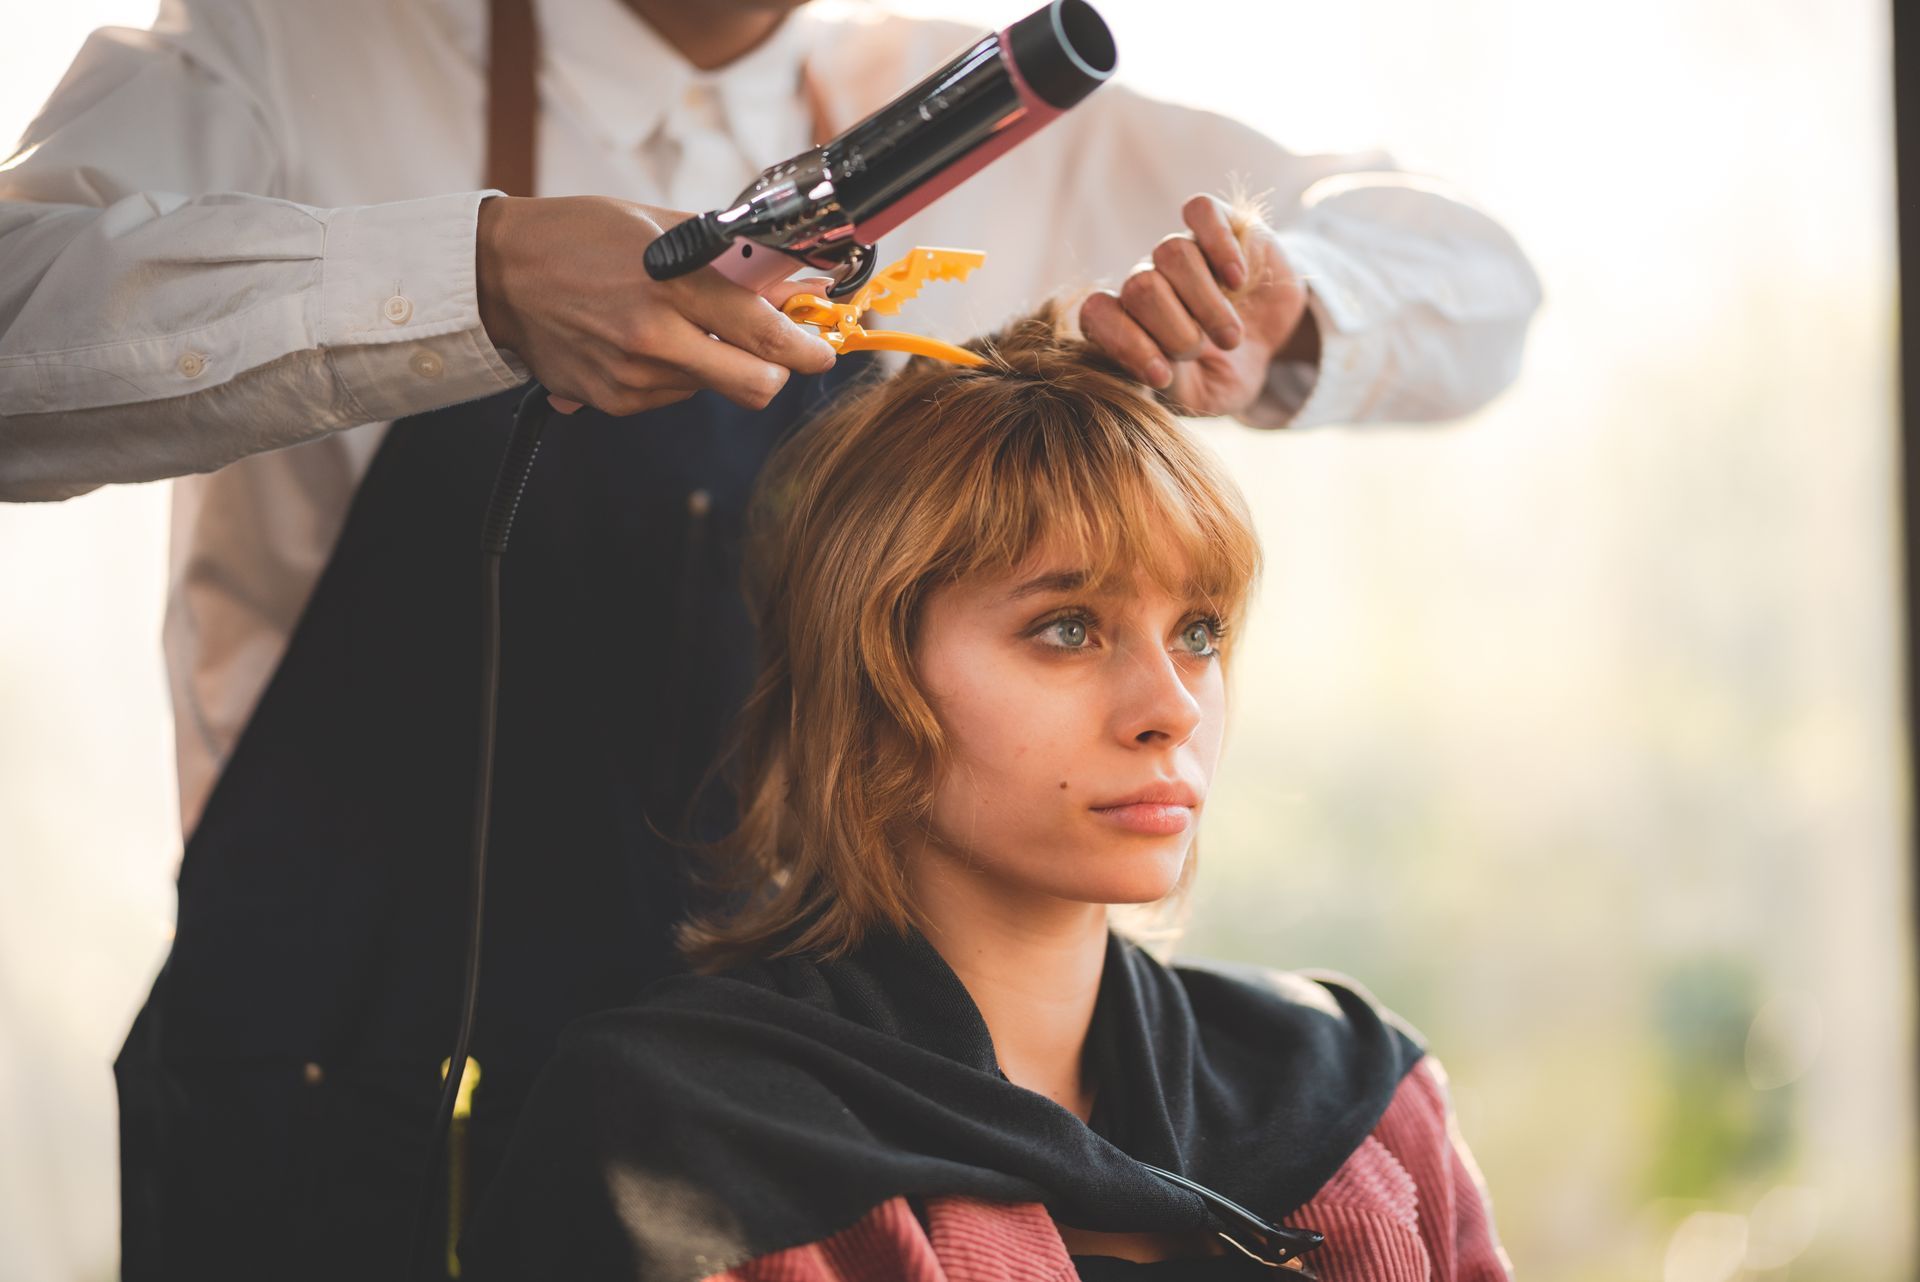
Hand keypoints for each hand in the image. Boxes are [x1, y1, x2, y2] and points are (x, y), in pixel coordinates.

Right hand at [476, 195, 837, 416]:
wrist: (497, 275)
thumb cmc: (576, 236)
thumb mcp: (655, 224)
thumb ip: (726, 254)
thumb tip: (789, 276)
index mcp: (669, 284)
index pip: (763, 332)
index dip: (806, 347)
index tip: (823, 348)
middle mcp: (653, 337)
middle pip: (754, 385)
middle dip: (778, 372)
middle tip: (777, 351)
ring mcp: (632, 376)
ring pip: (714, 388)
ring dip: (716, 363)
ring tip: (677, 323)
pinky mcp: (614, 401)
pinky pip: (674, 395)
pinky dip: (676, 372)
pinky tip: (644, 340)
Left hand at [1079, 194, 1315, 417]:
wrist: (1273, 346)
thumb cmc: (1225, 374)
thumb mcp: (1201, 397)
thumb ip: (1171, 384)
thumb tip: (1156, 368)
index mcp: (1127, 322)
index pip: (1097, 315)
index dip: (1125, 344)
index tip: (1162, 376)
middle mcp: (1146, 281)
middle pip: (1139, 286)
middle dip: (1175, 329)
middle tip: (1203, 352)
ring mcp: (1180, 250)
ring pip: (1172, 253)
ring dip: (1206, 302)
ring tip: (1230, 337)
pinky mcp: (1217, 222)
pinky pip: (1200, 211)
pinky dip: (1219, 245)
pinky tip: (1237, 281)